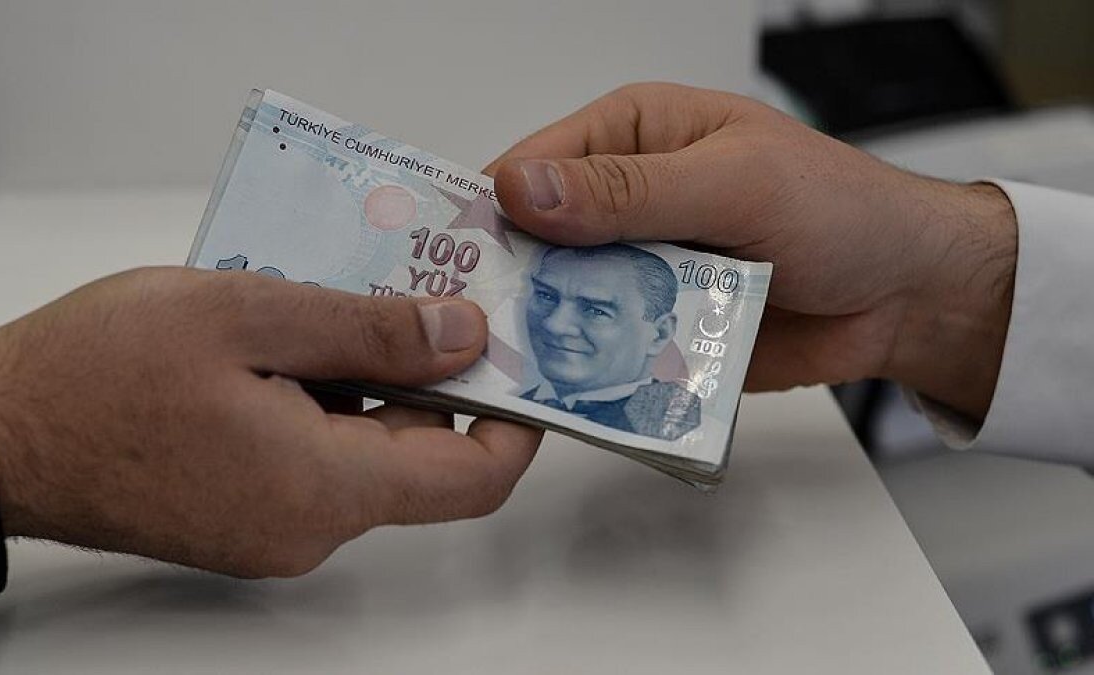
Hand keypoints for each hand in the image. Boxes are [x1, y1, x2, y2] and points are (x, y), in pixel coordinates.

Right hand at [0, 267, 540, 577]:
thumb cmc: (96, 373)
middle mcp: (308, 526)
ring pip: (363, 449)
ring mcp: (273, 526)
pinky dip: (323, 397)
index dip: (512, 417)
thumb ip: (370, 328)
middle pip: (417, 455)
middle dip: (429, 372)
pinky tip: (287, 338)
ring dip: (367, 376)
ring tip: (331, 300)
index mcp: (322, 487)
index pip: (472, 478)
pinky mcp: (244, 511)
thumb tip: (463, 337)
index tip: (513, 353)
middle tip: (412, 289)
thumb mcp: (248, 315)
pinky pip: (316, 455)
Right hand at [487, 82, 1017, 419]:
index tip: (447, 260)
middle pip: (537, 241)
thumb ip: (630, 191)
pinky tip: (562, 392)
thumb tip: (524, 190)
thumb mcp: (734, 182)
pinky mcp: (657, 325)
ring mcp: (641, 266)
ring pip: (564, 299)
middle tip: (467, 330)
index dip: (488, 211)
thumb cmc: (840, 210)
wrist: (907, 296)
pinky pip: (605, 346)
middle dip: (507, 282)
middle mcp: (626, 201)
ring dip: (544, 330)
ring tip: (504, 370)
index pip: (534, 166)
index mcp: (634, 135)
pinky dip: (587, 366)